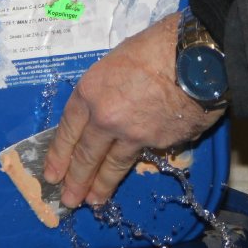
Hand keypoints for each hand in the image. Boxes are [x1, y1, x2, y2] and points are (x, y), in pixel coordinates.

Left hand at [42, 14, 225, 207]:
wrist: (196, 57)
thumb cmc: (156, 46)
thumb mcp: (117, 59)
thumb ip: (108, 88)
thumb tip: (110, 104)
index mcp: (90, 92)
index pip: (68, 130)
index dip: (59, 154)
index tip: (52, 172)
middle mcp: (105, 118)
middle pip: (86, 155)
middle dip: (75, 180)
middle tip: (68, 200)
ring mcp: (132, 134)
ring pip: (113, 165)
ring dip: (101, 186)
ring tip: (93, 201)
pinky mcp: (159, 144)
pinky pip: (145, 155)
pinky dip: (139, 164)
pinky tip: (131, 174)